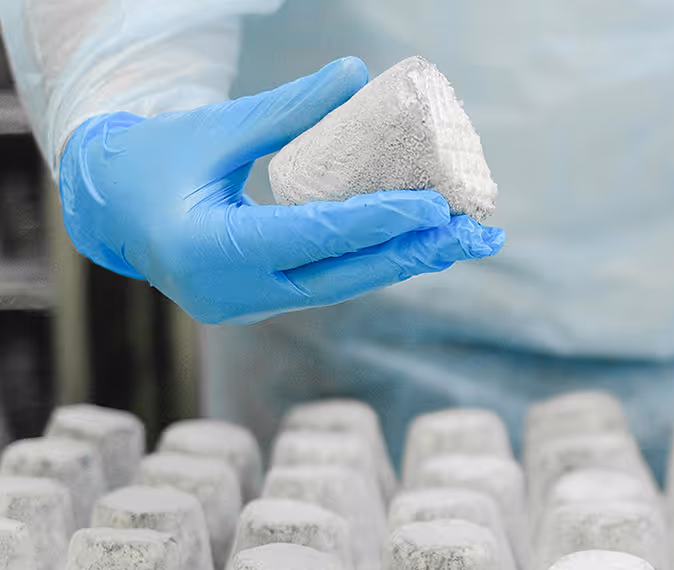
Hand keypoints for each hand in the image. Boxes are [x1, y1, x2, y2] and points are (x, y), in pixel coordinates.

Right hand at [59, 57, 504, 324]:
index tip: (436, 208)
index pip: (312, 237)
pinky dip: (370, 265)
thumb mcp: (214, 130)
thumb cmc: (153, 163)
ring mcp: (248, 306)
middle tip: (475, 235)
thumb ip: (283, 111)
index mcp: (210, 251)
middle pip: (341, 277)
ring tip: (458, 242)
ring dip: (400, 263)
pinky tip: (412, 249)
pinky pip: (325, 285)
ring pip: (339, 287)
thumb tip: (354, 74)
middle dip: (411, 254)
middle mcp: (234, 293)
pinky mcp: (260, 302)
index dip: (376, 223)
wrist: (112, 216)